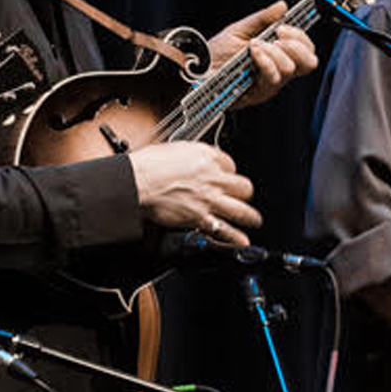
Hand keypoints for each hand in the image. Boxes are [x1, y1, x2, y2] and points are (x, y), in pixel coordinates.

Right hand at [128, 141, 259, 245]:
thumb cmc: (148, 166)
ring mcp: (209, 199)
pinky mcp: (200, 217)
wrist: (138, 183)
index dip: (227, 172)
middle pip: (243, 187)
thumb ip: (192, 156)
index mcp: (207, 157)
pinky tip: (241, 241)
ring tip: (253, 220)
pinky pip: (225, 230)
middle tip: (240, 197)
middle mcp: (213, 178)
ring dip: (249, 217)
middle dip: (243, 193)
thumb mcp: (175, 150)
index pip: (230, 164)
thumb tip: (196, 160)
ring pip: (242, 210)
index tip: (224, 177)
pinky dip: (235, 238)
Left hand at [206, 0, 318, 109]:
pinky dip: (264, 60)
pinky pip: (272, 78)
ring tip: (254, 44)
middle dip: (295, 44)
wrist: (197, 69)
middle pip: (309, 63)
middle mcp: (278, 71)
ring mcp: (269, 83)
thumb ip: (262, 19)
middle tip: (277, 36)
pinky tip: (253, 52)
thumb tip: (282, 6)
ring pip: (289, 68)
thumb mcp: (240, 30)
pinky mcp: (259, 93)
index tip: (284, 27)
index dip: (301, 37)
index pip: (306, 50)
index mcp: (278, 55)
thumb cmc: (217, 53)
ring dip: (273, 51)